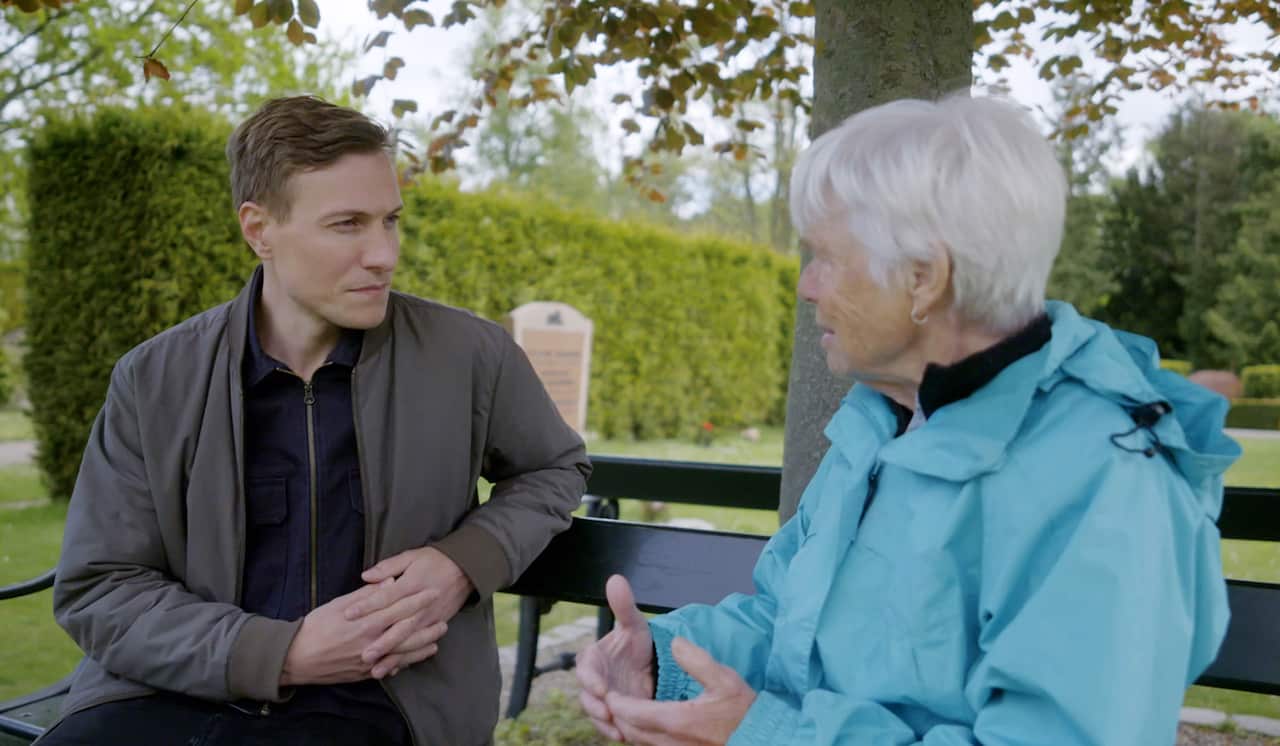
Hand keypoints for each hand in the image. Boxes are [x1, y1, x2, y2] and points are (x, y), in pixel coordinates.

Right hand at [280, 582, 447, 685]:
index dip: (418, 600)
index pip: (399, 608)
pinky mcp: (364, 674)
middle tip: (444, 620)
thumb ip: (368, 595)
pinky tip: (415, 658)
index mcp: (366, 621)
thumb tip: (390, 583)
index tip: (433, 593)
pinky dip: (404, 662)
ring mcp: (370, 660)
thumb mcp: (339, 604)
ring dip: (422, 647)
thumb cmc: (315, 626)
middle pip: (407, 633)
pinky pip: (390, 667)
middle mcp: (372, 642)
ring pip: (403, 653)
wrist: (296, 658)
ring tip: (436, 640)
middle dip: (427, 626)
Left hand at [343, 546, 472, 677]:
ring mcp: (429, 618)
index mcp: (411, 585)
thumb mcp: (411, 557)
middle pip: (399, 626)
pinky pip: (420, 645)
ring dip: (393, 657)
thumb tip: (365, 576)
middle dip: (382, 643)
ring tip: (376, 671)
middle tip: (363, 656)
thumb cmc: (434, 561)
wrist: (465, 569)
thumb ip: (388, 567)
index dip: (366, 606)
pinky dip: (407, 659)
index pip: (385, 597)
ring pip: (409, 641)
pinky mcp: (435, 625)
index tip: (348, 615)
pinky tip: (393, 669)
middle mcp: (421, 605)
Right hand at [576, 575, 655, 740]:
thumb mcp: (634, 624)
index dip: (590, 679)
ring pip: (596, 714)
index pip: (585, 668)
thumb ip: (623, 605)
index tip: (601, 687)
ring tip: (618, 730)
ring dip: (604, 722)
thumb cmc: (637, 642)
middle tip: (609, 713)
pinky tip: (624, 736)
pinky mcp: (612, 714)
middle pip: (586, 696)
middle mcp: (593, 680)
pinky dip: (613, 731)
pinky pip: (608, 725)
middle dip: (595, 706)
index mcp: (593, 658)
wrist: (650, 665)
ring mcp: (601, 699)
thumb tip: (615, 578)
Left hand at [605, 637, 754, 744]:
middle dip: (618, 716)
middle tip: (611, 700)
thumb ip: (697, 660)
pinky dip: (642, 738)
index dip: (617, 704)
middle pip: (632, 731)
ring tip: (623, 712)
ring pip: (640, 743)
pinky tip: (645, 726)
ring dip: (628, 728)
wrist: (760, 739)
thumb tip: (675, 643)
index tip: (609, 693)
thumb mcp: (725, 678)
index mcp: (679, 720)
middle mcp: (673, 742)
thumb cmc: (743, 710)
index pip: (635, 714)